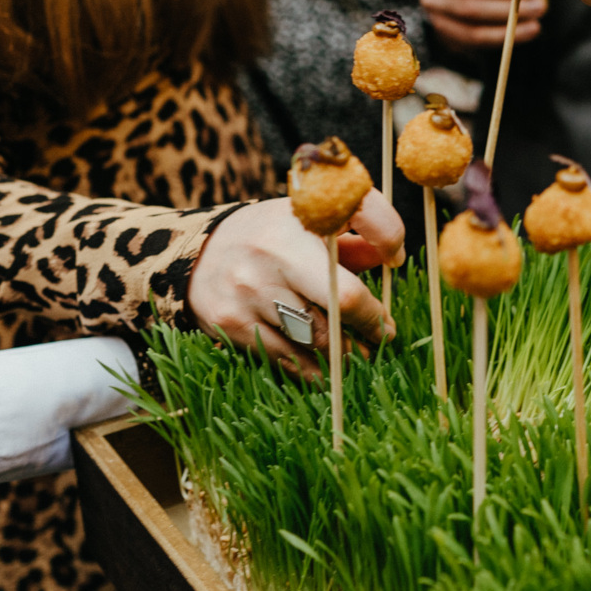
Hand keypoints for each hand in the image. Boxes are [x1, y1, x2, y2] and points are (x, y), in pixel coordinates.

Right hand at [188, 193, 404, 378]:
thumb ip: (355, 236)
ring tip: (358, 353)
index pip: (356, 252)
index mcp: (298, 225)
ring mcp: (248, 293)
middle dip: (370, 327)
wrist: (197, 252)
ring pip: (317, 340)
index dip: (382, 278)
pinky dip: (314, 369)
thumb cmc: (273, 235)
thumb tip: (393, 258)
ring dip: (347, 354)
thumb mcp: (310, 220)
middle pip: (341, 304)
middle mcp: (271, 257)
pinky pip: (287, 360)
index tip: (392, 292)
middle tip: (383, 337)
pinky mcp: (232, 324)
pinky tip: (325, 367)